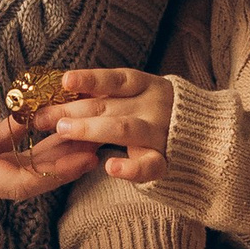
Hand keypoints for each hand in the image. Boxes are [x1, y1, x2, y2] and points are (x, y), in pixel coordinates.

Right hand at [0, 73, 99, 206]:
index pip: (12, 180)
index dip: (56, 168)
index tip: (89, 150)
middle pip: (18, 180)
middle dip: (61, 162)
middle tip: (101, 139)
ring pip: (7, 171)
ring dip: (43, 153)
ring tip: (82, 130)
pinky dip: (16, 146)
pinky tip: (40, 125)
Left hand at [41, 66, 174, 184]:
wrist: (207, 134)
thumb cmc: (157, 112)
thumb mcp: (137, 95)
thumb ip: (107, 94)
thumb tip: (62, 90)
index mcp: (146, 85)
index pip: (115, 80)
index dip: (90, 80)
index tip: (64, 82)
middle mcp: (154, 105)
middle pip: (108, 105)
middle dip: (72, 110)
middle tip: (42, 117)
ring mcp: (160, 133)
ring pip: (124, 129)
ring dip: (91, 129)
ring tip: (64, 132)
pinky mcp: (166, 160)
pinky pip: (149, 166)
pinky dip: (131, 168)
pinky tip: (110, 167)